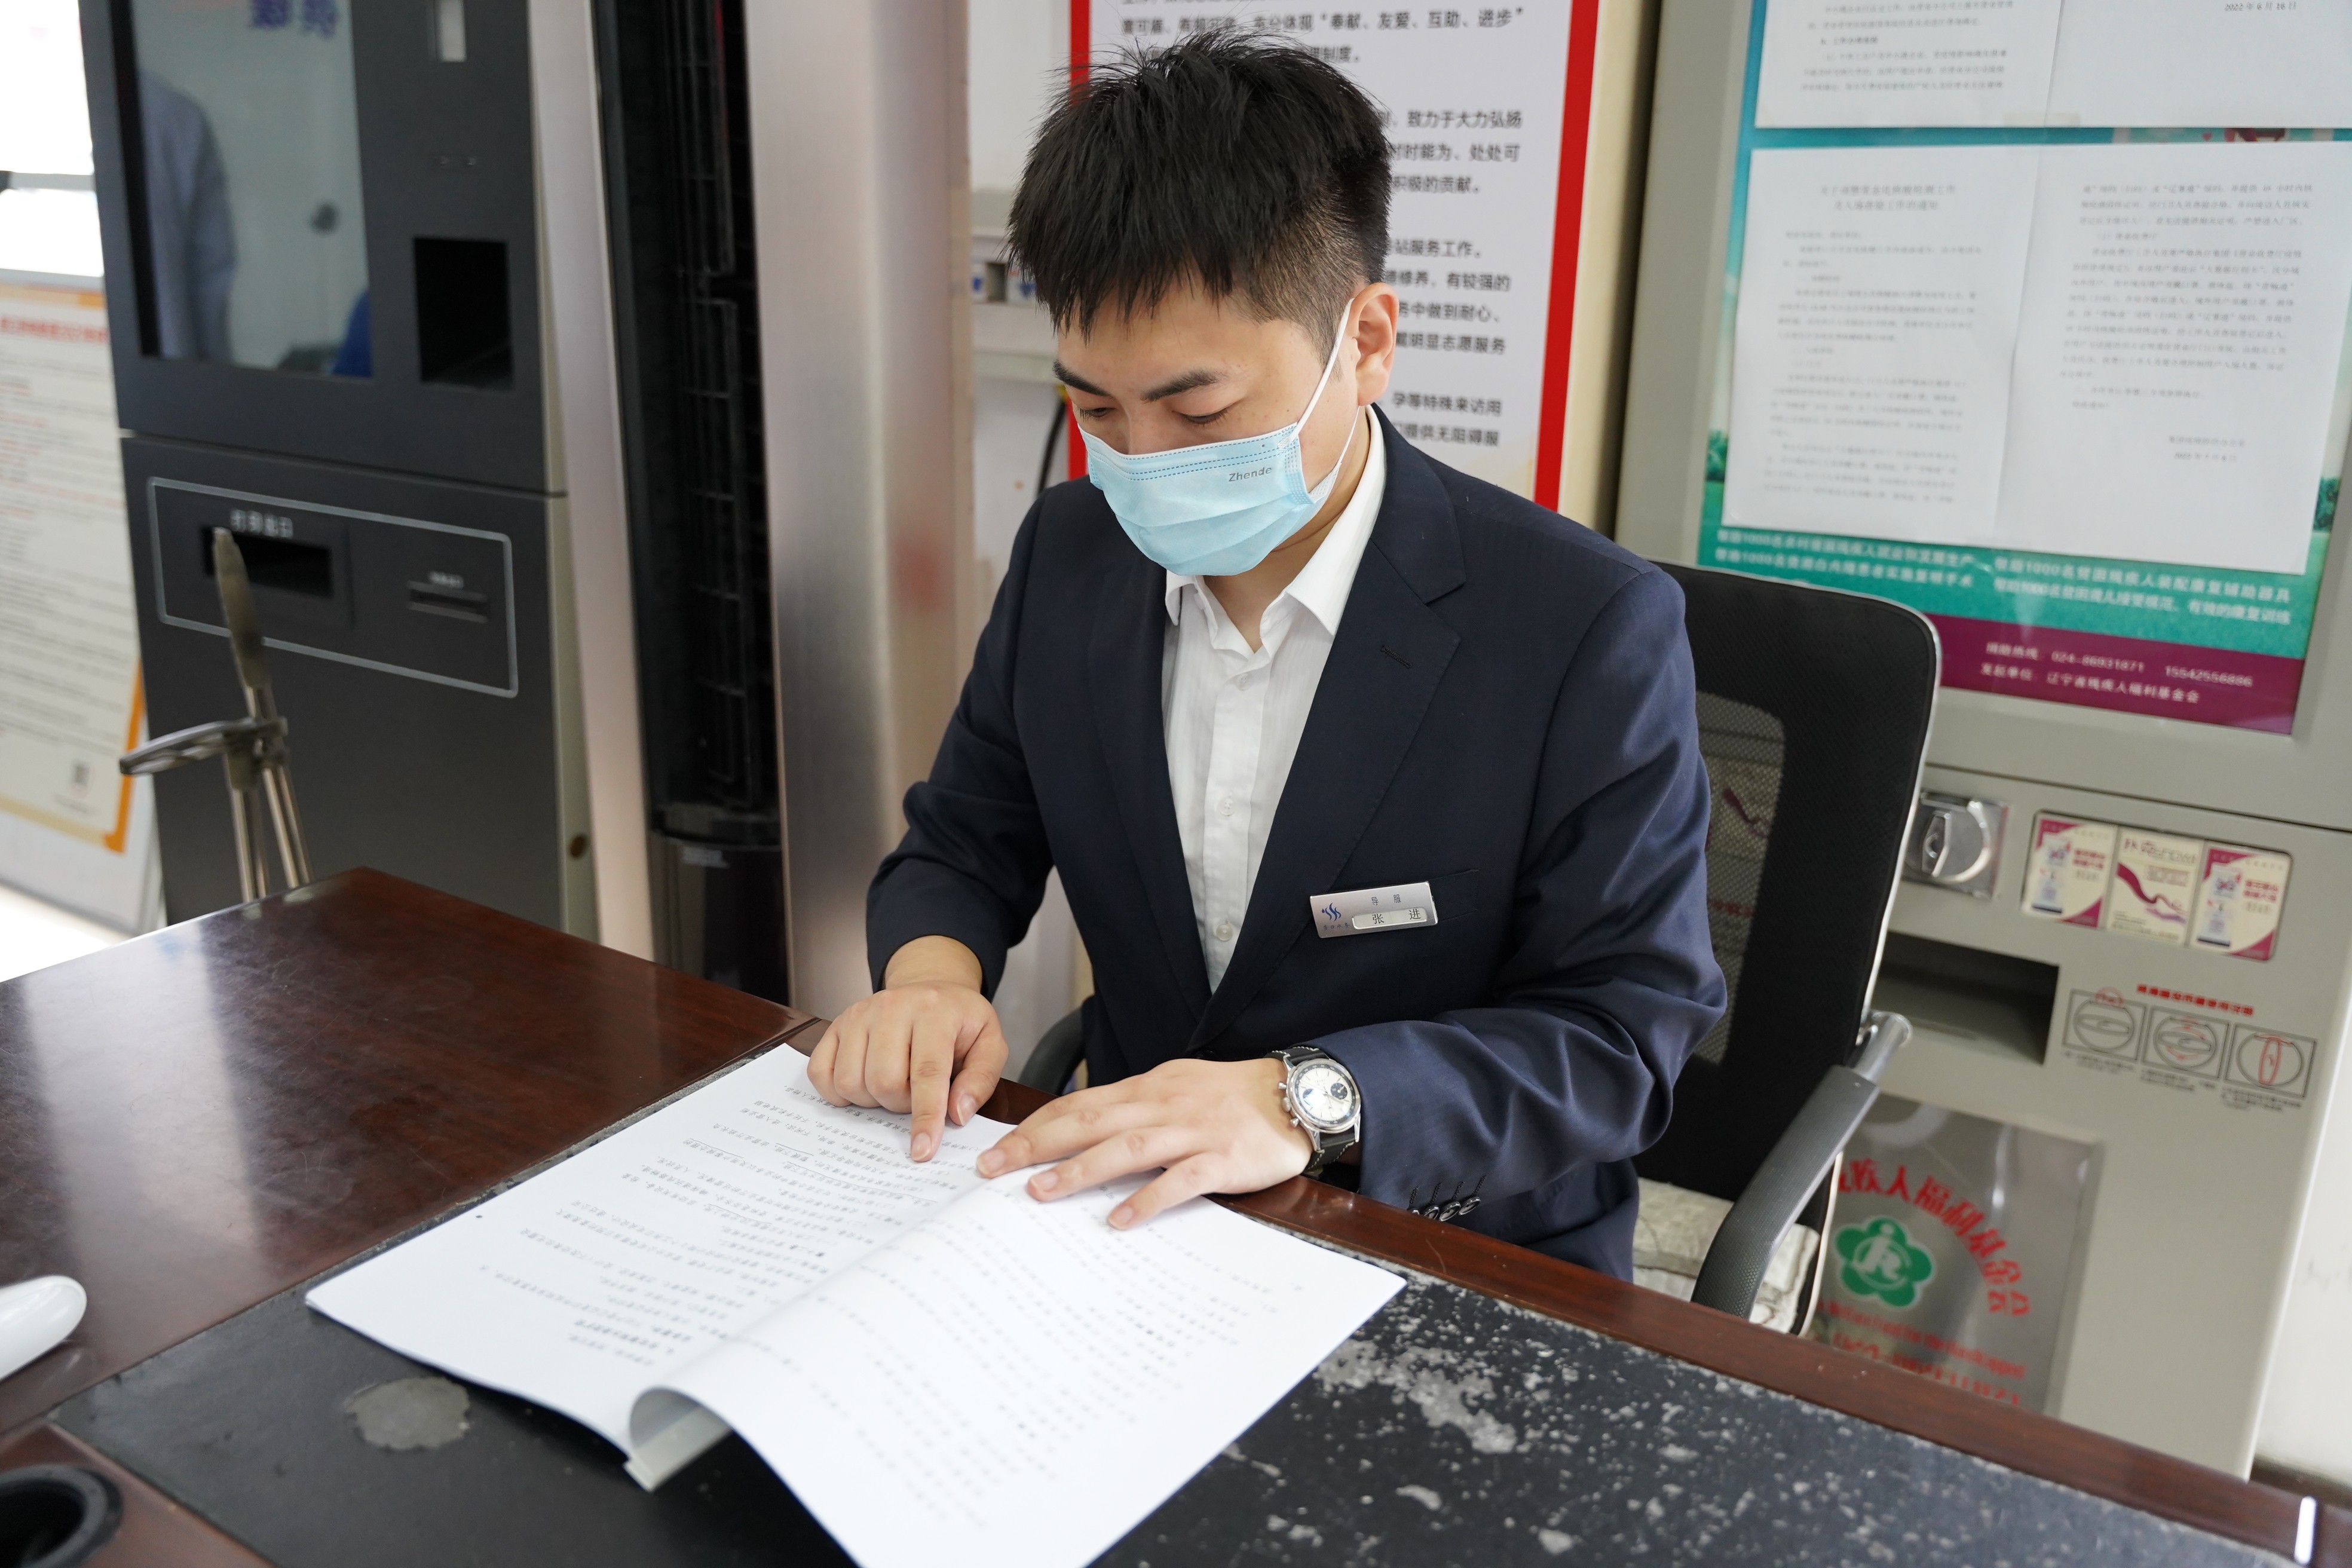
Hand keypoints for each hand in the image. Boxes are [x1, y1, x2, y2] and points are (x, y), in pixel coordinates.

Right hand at [806, 936, 1007, 1162]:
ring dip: (872, 1099)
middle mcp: (891, 1007)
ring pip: (850, 1082)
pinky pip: (821, 1073)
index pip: (927, 1073)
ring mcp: (858, 1014)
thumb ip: (980, 1080)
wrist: (930, 987)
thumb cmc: (959, 1022)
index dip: (925, 1117)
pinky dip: (838, 1092)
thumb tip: (957, 1115)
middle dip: (900, 1104)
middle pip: (884, 1082)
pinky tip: (863, 1083)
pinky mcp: (836, 1025)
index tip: (923, 1151)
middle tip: (915, 1092)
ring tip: (893, 1083)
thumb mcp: (989, 1043)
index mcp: (934, 1012)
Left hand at [976, 1057, 1313, 1228]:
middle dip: (1036, 1144)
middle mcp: (1164, 1105)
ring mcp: (1193, 1131)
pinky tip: (1119, 1219)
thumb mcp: (1178, 1087)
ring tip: (1039, 1192)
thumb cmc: (1234, 1095)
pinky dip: (1148, 1198)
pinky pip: (1180, 1179)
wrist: (1298, 1095)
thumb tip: (1085, 1127)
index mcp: (1150, 1087)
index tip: (998, 1144)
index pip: (1081, 1103)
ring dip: (1078, 1169)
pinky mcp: (1223, 1158)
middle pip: (1089, 1122)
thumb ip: (1135, 1106)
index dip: (1037, 1124)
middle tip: (993, 1168)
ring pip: (1126, 1147)